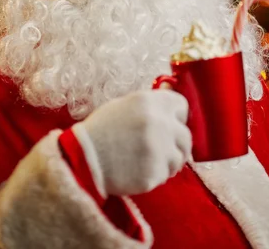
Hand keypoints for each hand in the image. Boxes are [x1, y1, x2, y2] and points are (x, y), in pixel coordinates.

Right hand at [73, 89, 190, 196]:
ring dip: (168, 161)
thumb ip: (150, 103)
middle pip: (186, 136)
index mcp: (150, 102)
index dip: (177, 116)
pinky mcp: (155, 173)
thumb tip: (170, 93)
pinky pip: (165, 175)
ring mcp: (160, 149)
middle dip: (176, 143)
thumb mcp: (123, 105)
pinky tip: (138, 171)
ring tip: (148, 161)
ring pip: (179, 158)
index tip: (170, 123)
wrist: (83, 159)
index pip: (182, 106)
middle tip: (162, 149)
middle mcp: (160, 123)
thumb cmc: (101, 130)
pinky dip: (156, 175)